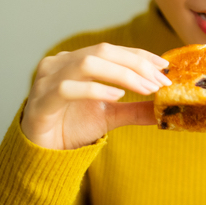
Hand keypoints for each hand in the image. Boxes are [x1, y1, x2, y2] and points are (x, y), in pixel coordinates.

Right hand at [21, 43, 170, 149]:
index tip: (164, 66)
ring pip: (87, 64)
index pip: (112, 50)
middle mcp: (60, 64)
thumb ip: (134, 109)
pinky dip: (96, 90)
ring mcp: (47, 80)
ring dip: (122, 75)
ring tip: (145, 89)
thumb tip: (164, 107)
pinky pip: (68, 88)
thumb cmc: (71, 128)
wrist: (41, 154)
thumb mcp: (110, 116)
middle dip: (136, 64)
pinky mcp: (41, 102)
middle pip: (102, 51)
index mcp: (75, 60)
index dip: (140, 55)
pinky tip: (116, 97)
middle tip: (160, 81)